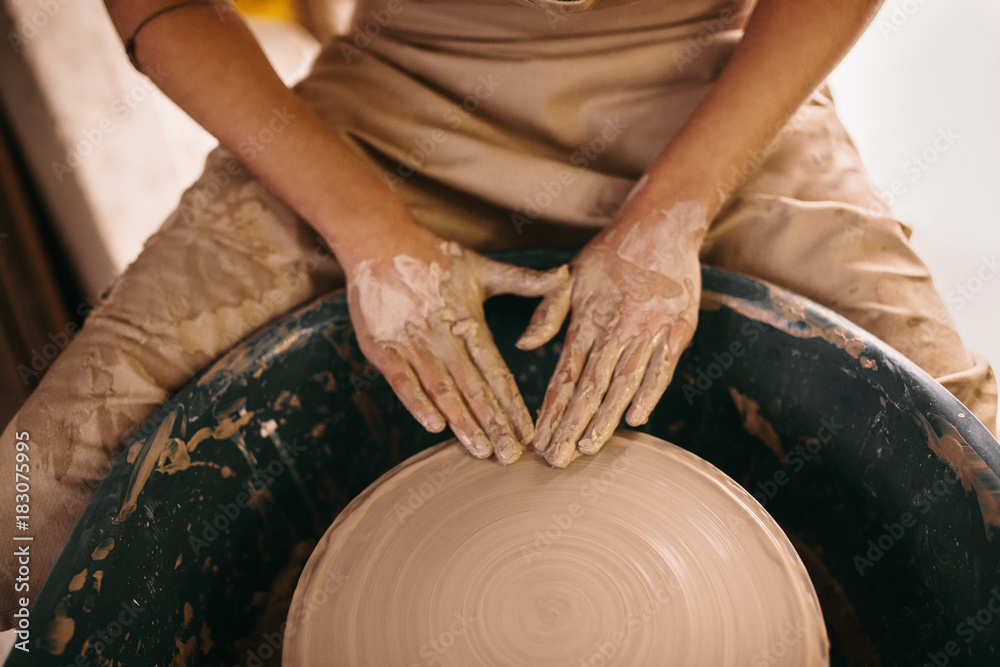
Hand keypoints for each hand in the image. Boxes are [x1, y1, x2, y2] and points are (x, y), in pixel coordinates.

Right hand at [346, 235, 569, 463]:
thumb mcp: (483, 268)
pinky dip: (417, 402)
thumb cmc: (434, 257)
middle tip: (511, 457)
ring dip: (462, 421)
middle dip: (494, 425)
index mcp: (470, 324)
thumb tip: (566, 276)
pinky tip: (434, 426)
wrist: (379, 241)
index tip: (530, 432)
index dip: (514, 404)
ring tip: (480, 450)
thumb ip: (525, 282)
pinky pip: (402, 380)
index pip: (498, 372)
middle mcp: (444, 337)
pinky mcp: (382, 347)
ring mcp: (412, 343)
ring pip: (442, 389)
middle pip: (474, 389)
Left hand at [519, 202, 706, 466]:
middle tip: (555, 459)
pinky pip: (662, 366)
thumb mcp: (571, 275)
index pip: (564, 374)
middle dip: (570, 425)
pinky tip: (636, 419)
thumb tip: (524, 347)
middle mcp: (615, 327)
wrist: (662, 222)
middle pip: (589, 386)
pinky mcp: (677, 327)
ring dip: (604, 417)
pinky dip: (649, 391)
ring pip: (622, 381)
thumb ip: (548, 313)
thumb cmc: (611, 253)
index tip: (538, 438)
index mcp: (586, 318)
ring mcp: (648, 328)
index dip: (551, 409)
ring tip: (586, 448)